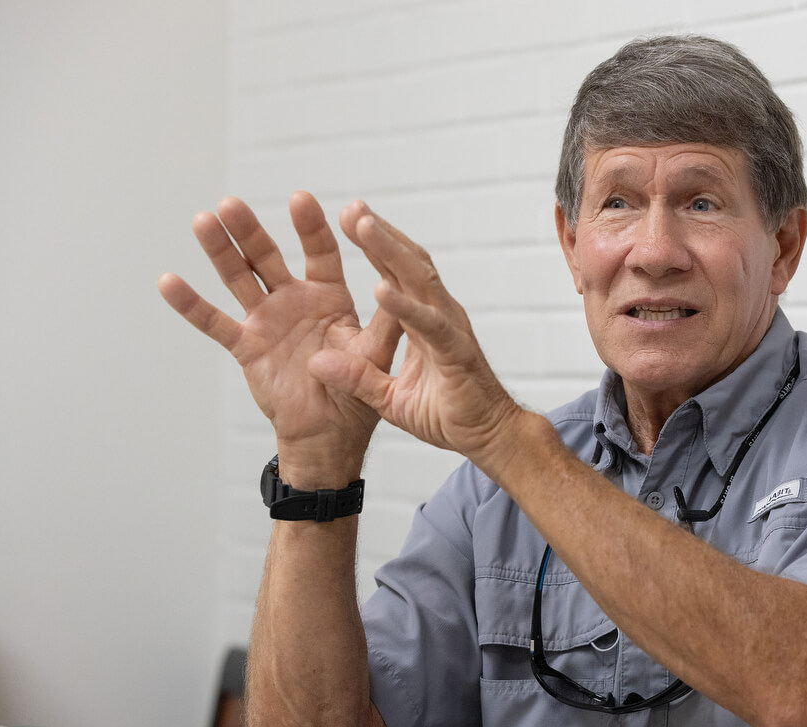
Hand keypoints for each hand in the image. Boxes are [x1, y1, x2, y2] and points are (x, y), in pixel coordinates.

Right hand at [159, 192, 400, 479]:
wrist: (329, 435)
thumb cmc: (357, 393)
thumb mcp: (378, 353)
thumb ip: (388, 320)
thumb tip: (396, 289)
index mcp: (330, 297)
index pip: (321, 253)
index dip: (311, 228)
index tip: (301, 199)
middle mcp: (294, 301)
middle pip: (268, 257)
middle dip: (251, 231)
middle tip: (233, 203)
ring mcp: (267, 321)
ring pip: (239, 279)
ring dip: (220, 252)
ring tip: (204, 221)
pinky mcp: (247, 347)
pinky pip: (216, 324)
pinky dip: (192, 305)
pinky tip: (168, 281)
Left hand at [307, 206, 525, 472]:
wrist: (490, 438)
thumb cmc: (449, 414)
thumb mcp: (389, 397)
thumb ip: (356, 377)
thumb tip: (316, 362)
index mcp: (424, 320)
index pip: (397, 273)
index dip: (376, 245)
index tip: (350, 216)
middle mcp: (439, 315)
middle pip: (408, 264)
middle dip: (379, 234)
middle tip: (352, 207)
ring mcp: (450, 329)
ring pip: (419, 280)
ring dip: (389, 251)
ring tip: (363, 224)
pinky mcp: (455, 352)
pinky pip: (427, 324)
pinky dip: (404, 305)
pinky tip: (381, 289)